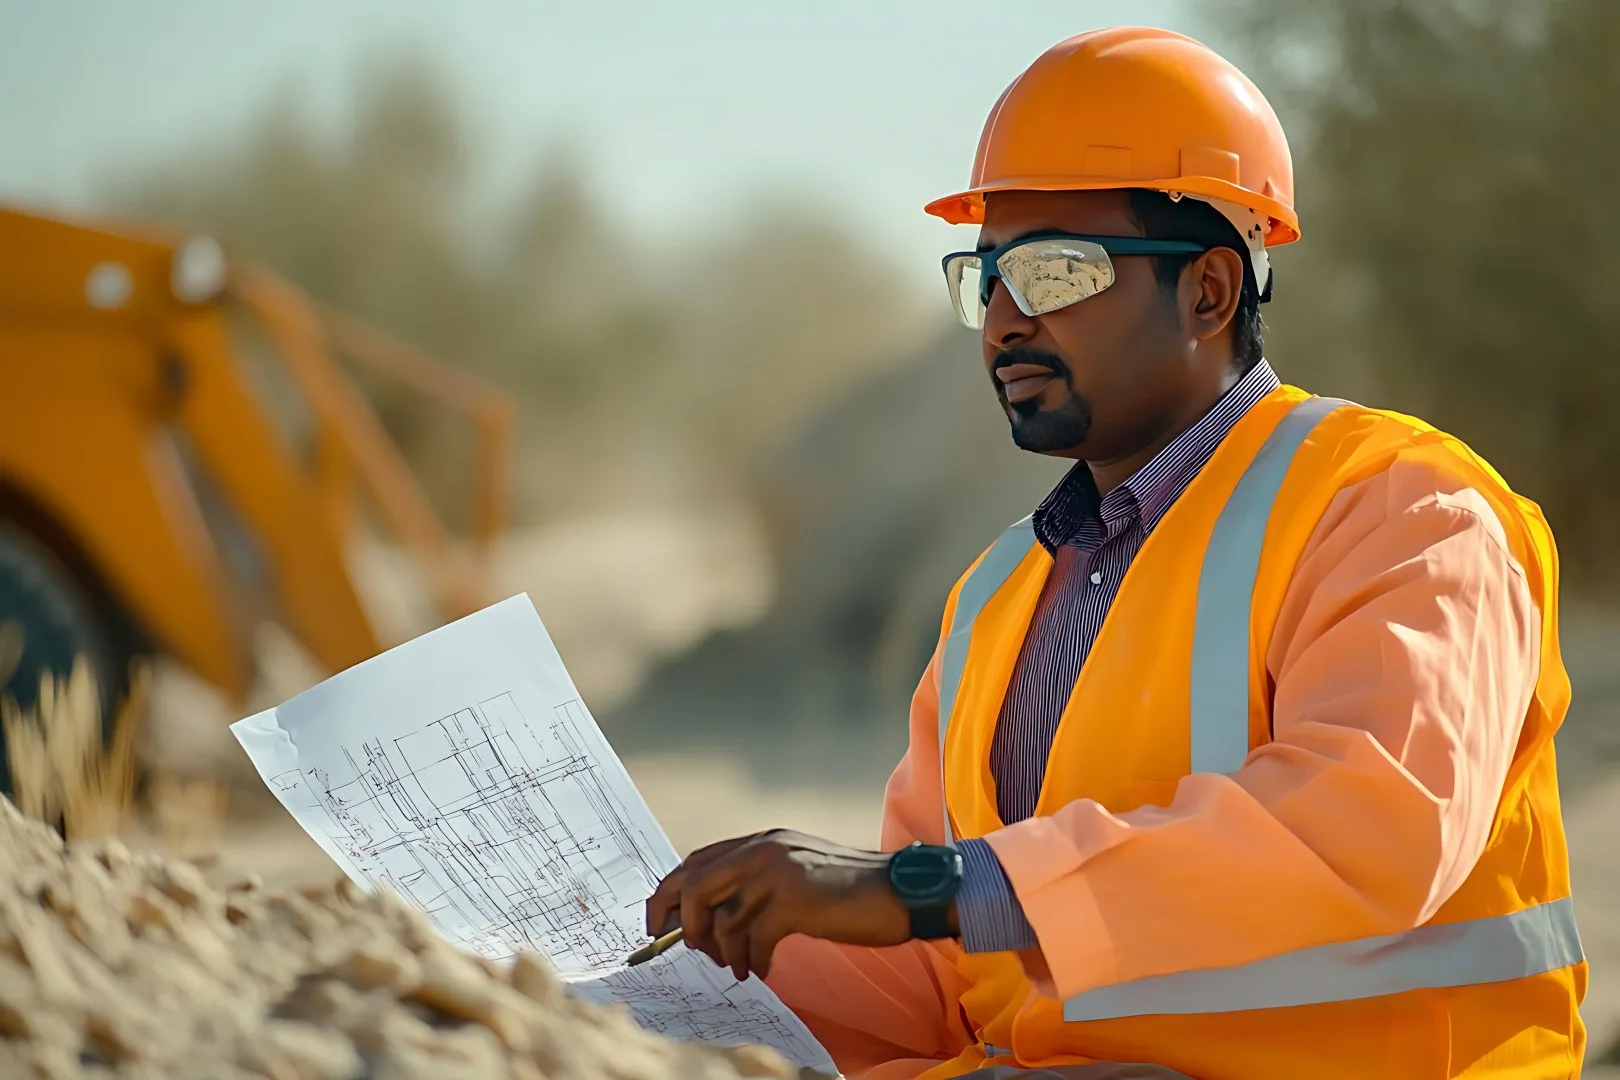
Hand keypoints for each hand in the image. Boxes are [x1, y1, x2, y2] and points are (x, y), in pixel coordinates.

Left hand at [643, 829, 916, 981]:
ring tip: (743, 967)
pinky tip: (765, 969)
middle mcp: (764, 849)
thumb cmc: (847, 893)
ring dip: (726, 953)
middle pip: (693, 884)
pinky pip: (752, 938)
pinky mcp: (794, 900)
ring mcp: (778, 872)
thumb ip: (755, 885)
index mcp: (762, 841)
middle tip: (693, 950)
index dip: (669, 894)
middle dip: (683, 924)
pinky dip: (753, 961)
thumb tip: (704, 922)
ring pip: (722, 919)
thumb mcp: (795, 876)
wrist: (899, 891)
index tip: (660, 925)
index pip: (695, 861)